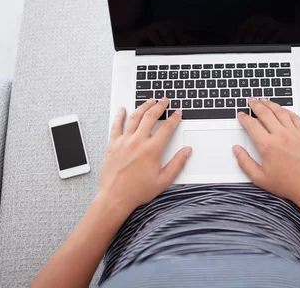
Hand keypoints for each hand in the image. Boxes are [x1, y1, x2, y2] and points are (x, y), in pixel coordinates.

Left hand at [96, 98, 190, 219]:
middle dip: (159, 106)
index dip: (174, 118)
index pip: (166, 128)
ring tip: (150, 100)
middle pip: (150, 117)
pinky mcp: (112, 145)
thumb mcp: (163, 180)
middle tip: (164, 100)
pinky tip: (123, 109)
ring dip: (143, 106)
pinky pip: (116, 125)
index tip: (178, 113)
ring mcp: (124, 142)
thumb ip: (177, 164)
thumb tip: (187, 151)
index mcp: (151, 150)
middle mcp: (137, 142)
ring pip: (135, 117)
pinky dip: (120, 115)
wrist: (115, 198)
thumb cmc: (138, 191)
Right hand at [233, 97, 299, 205]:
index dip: (244, 118)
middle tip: (251, 101)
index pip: (252, 125)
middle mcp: (281, 136)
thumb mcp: (260, 178)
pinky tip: (282, 109)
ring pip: (280, 112)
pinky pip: (294, 117)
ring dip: (270, 104)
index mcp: (268, 146)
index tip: (241, 115)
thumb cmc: (287, 184)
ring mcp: (294, 133)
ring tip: (263, 100)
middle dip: (256, 105)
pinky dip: (287, 110)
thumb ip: (245, 162)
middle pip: (265, 113)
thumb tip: (237, 150)